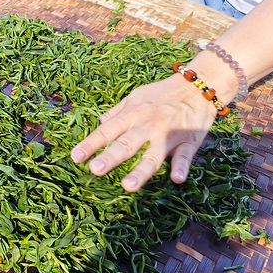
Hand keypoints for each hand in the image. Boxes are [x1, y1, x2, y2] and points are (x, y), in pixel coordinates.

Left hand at [70, 75, 216, 191]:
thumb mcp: (135, 97)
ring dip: (141, 171)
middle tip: (95, 170)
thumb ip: (116, 113)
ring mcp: (168, 134)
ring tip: (128, 186)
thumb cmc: (162, 93)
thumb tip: (99, 125)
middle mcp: (147, 125)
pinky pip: (185, 156)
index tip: (76, 157)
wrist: (197, 86)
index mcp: (131, 115)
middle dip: (110, 157)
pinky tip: (176, 179)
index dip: (91, 144)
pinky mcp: (189, 140)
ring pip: (153, 155)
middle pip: (126, 144)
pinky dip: (181, 166)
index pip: (107, 131)